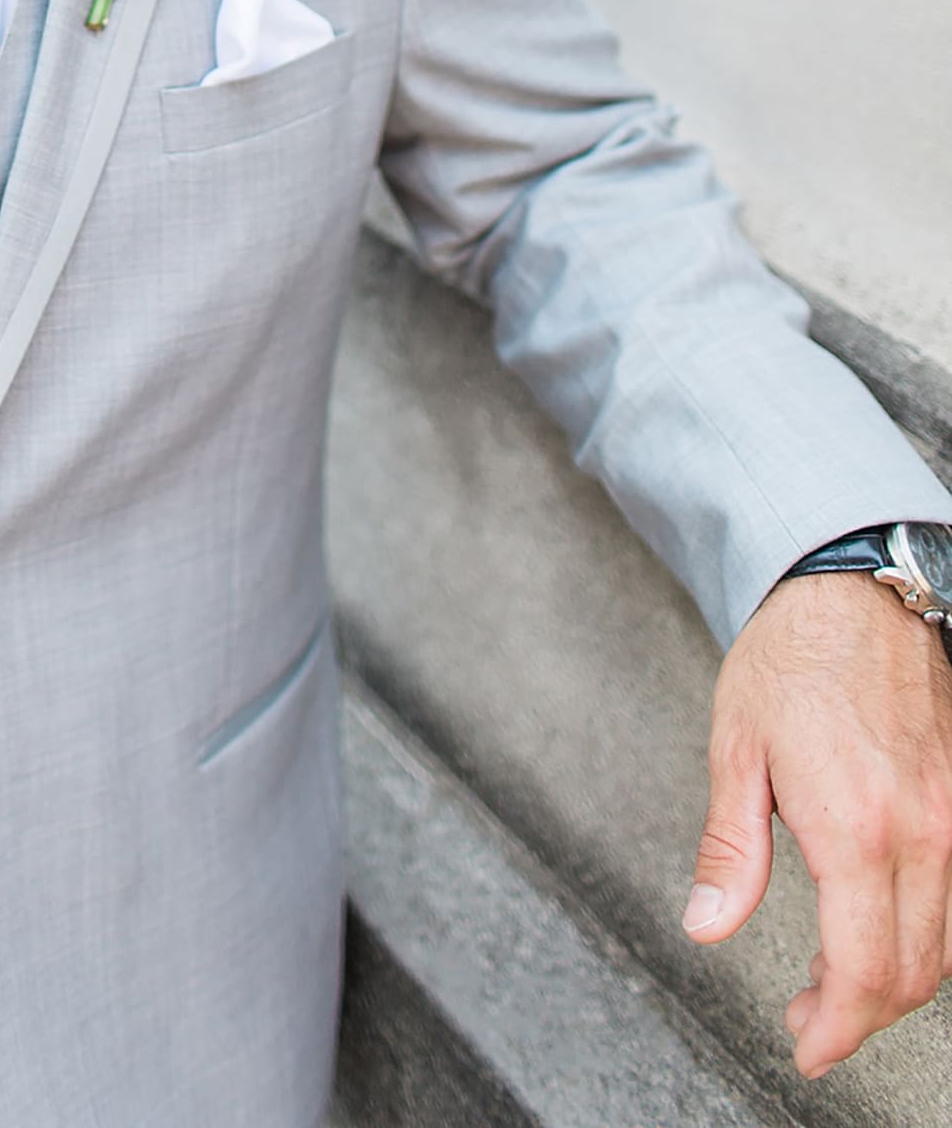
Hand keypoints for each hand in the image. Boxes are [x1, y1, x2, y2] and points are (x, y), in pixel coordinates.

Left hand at [684, 572, 951, 1075]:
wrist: (854, 590)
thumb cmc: (790, 658)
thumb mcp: (736, 749)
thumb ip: (729, 849)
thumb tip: (707, 927)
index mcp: (856, 826)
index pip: (863, 972)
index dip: (836, 1029)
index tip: (807, 1046)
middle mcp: (923, 831)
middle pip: (912, 973)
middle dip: (859, 1015)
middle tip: (809, 1017)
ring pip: (944, 945)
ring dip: (892, 978)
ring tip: (833, 978)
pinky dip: (922, 933)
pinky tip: (878, 926)